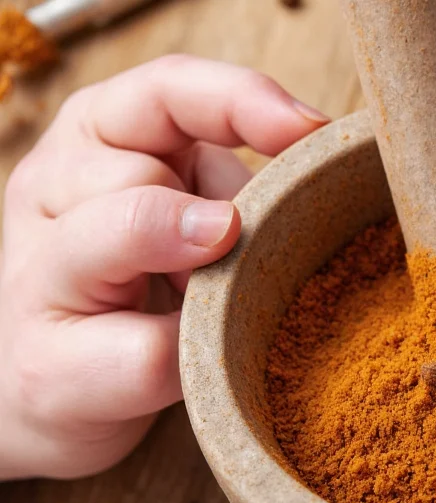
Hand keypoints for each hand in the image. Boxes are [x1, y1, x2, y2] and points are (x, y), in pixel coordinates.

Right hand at [0, 55, 328, 479]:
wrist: (59, 394)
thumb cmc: (138, 289)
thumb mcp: (186, 212)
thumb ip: (230, 188)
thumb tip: (311, 184)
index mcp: (94, 139)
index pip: (166, 90)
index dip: (242, 102)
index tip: (311, 129)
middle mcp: (49, 191)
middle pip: (145, 166)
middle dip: (212, 214)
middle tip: (226, 262)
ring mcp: (37, 278)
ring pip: (131, 225)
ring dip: (196, 266)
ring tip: (202, 300)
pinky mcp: (49, 368)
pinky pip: (150, 349)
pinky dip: (191, 356)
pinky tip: (192, 361)